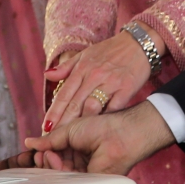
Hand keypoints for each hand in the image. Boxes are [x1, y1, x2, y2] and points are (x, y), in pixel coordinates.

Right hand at [25, 101, 175, 174]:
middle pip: (55, 167)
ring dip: (50, 165)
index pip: (54, 156)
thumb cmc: (100, 126)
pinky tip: (54, 161)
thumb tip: (30, 142)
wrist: (120, 133)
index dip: (43, 155)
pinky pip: (70, 182)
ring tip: (48, 155)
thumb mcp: (69, 130)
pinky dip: (59, 172)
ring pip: (60, 175)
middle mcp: (79, 162)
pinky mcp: (89, 182)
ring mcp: (84, 173)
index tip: (36, 150)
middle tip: (41, 154)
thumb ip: (50, 140)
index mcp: (76, 149)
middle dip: (44, 162)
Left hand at [42, 25, 161, 133]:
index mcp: (82, 68)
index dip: (53, 112)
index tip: (45, 128)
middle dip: (62, 123)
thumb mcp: (85, 54)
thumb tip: (47, 75)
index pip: (63, 94)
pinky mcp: (126, 88)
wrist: (139, 42)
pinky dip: (105, 119)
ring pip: (92, 107)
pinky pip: (113, 108)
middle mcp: (94, 76)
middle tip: (53, 139)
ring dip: (81, 124)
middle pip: (75, 104)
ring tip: (72, 140)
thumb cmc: (110, 50)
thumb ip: (66, 67)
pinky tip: (98, 131)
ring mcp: (111, 83)